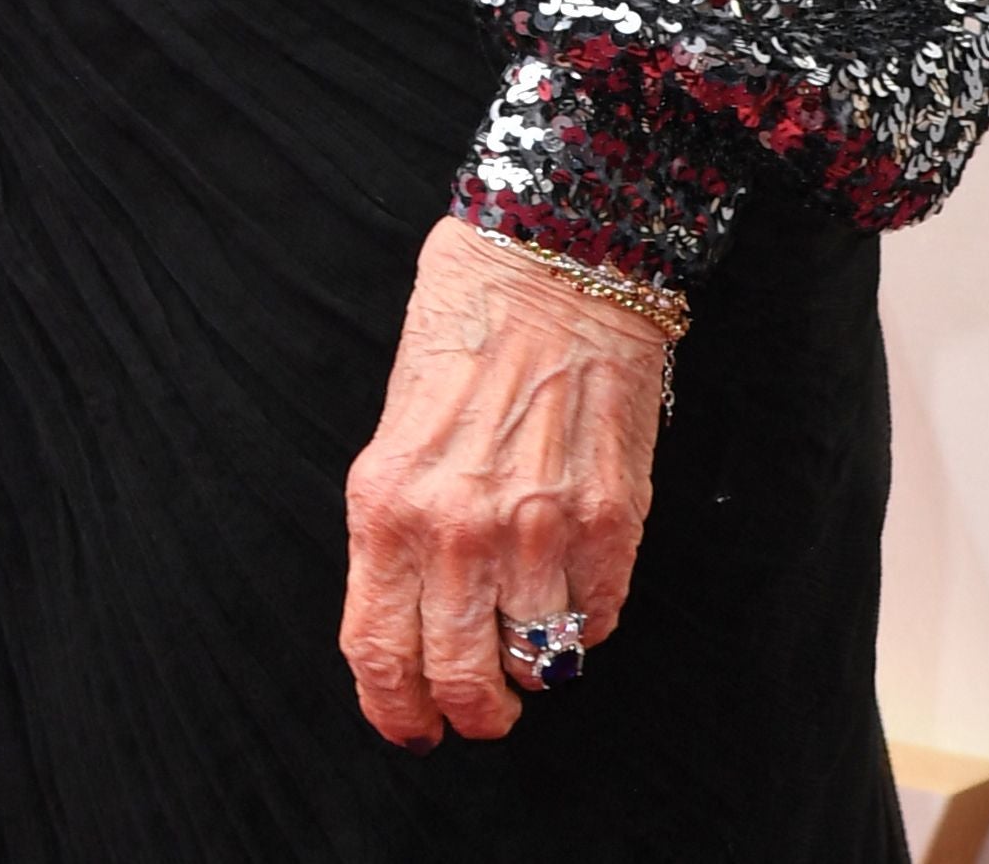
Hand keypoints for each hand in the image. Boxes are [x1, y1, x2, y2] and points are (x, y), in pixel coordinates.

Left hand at [340, 221, 668, 747]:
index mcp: (385, 503)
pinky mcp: (610, 523)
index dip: (395, 711)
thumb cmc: (463, 327)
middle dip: (472, 712)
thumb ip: (400, 523)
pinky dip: (586, 618)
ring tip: (532, 631)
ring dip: (535, 663)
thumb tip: (409, 615)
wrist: (551, 259)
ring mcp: (538, 530)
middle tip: (482, 709)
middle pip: (461, 681)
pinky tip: (574, 579)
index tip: (411, 728)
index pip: (378, 652)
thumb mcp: (396, 427)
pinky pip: (597, 620)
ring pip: (539, 663)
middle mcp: (455, 530)